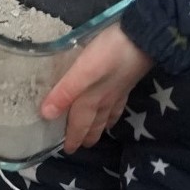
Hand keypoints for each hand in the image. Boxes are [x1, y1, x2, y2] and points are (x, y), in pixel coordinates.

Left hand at [42, 24, 152, 152]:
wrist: (143, 39)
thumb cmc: (109, 54)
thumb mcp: (81, 72)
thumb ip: (64, 93)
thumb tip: (46, 115)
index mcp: (91, 99)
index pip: (79, 124)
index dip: (73, 137)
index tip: (69, 151)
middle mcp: (105, 99)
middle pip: (95, 122)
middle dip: (88, 135)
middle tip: (82, 146)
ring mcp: (118, 90)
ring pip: (107, 115)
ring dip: (101, 126)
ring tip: (97, 133)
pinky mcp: (127, 80)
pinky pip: (118, 103)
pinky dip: (114, 112)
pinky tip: (114, 107)